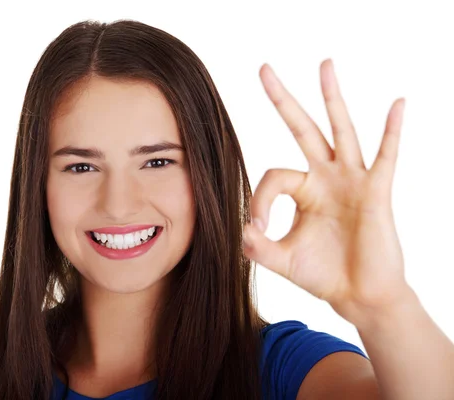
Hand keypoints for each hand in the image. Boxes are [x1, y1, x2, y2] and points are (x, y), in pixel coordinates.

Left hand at [243, 59, 411, 325]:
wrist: (358, 295)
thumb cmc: (322, 274)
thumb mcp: (280, 259)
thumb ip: (256, 246)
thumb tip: (242, 228)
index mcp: (304, 189)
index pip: (273, 174)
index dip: (260, 199)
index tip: (257, 228)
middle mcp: (326, 177)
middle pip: (302, 129)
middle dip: (283, 100)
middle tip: (263, 68)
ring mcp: (351, 181)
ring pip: (340, 131)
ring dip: (331, 98)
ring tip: (323, 64)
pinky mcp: (375, 193)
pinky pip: (385, 157)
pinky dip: (392, 132)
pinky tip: (398, 105)